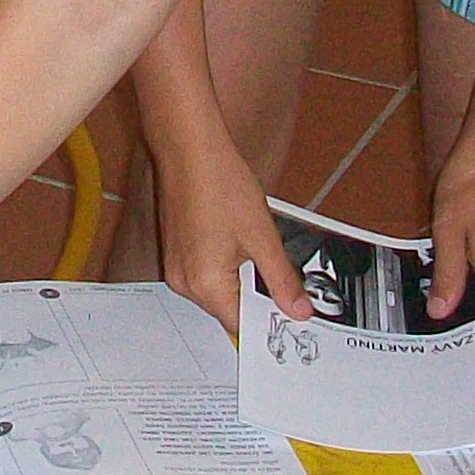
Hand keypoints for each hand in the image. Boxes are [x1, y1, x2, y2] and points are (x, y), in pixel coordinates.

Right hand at [153, 134, 307, 328]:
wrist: (189, 150)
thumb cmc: (220, 184)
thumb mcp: (263, 237)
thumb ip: (282, 280)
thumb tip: (298, 310)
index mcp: (206, 283)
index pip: (241, 325)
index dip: (269, 319)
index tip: (292, 315)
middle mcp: (184, 282)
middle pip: (228, 310)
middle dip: (256, 299)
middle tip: (282, 280)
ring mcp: (176, 269)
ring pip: (217, 293)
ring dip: (241, 282)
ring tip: (255, 250)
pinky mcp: (175, 255)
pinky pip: (204, 277)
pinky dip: (225, 269)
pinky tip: (237, 243)